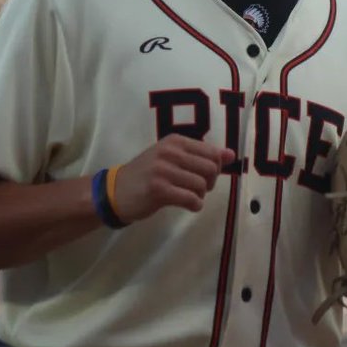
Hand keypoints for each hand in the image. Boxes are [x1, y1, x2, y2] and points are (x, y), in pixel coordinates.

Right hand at [111, 135, 235, 222]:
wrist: (115, 191)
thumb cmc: (147, 175)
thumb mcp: (172, 158)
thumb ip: (201, 155)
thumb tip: (231, 155)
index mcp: (175, 141)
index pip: (212, 152)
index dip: (215, 168)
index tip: (203, 176)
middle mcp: (170, 152)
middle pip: (211, 168)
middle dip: (209, 183)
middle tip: (197, 189)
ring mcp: (163, 170)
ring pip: (202, 185)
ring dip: (200, 196)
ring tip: (188, 197)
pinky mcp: (159, 190)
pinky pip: (191, 199)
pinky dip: (194, 205)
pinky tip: (186, 205)